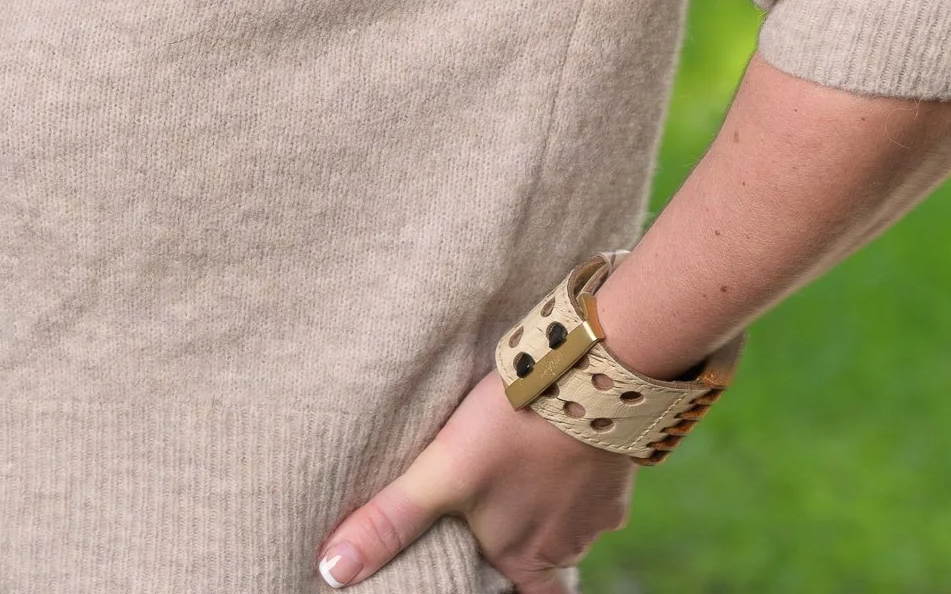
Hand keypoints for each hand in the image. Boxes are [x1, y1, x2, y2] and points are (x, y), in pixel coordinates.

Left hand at [314, 371, 634, 591]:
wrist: (589, 377)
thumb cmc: (511, 427)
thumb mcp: (443, 471)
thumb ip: (391, 519)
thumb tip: (333, 570)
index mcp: (525, 558)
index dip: (505, 590)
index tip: (488, 577)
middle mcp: (566, 545)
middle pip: (543, 566)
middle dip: (520, 549)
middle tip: (497, 522)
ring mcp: (596, 511)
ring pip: (567, 525)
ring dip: (544, 508)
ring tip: (518, 476)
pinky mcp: (616, 473)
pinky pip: (593, 487)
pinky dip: (572, 472)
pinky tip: (553, 442)